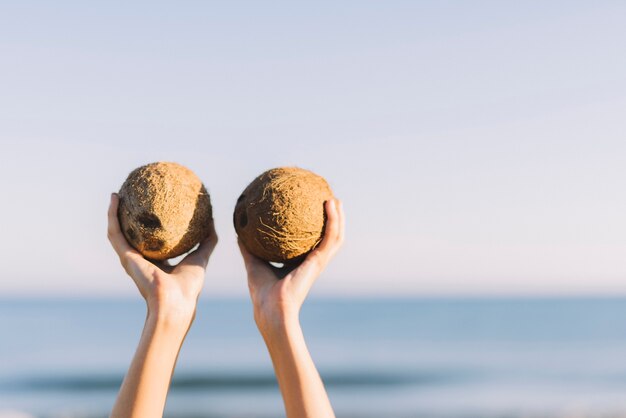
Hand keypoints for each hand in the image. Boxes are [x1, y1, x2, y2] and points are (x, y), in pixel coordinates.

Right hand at [107, 193, 217, 328]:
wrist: (175, 300)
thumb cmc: (189, 285)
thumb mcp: (201, 256)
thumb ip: (207, 240)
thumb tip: (212, 219)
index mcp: (157, 262)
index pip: (150, 240)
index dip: (148, 224)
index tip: (150, 205)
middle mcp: (141, 260)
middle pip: (130, 234)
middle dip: (127, 217)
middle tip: (130, 196)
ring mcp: (130, 259)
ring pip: (117, 231)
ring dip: (114, 213)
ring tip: (117, 194)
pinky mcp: (124, 257)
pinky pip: (115, 232)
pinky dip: (112, 215)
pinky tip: (115, 199)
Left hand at [239, 198, 344, 335]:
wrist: (270, 306)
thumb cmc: (262, 291)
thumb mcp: (254, 263)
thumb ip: (248, 247)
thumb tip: (238, 232)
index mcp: (301, 263)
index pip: (313, 242)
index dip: (316, 228)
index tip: (314, 209)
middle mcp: (313, 261)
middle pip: (330, 237)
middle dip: (334, 220)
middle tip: (331, 201)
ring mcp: (319, 261)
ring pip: (337, 236)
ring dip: (339, 217)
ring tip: (336, 200)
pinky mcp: (319, 260)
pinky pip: (331, 236)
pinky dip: (333, 220)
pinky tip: (330, 205)